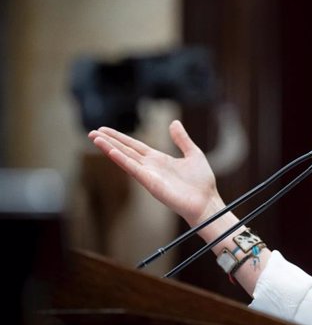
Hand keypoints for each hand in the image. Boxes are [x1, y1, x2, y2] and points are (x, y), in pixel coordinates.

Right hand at [88, 120, 221, 225]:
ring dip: (110, 148)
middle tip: (92, 132)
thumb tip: (173, 122)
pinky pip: (134, 169)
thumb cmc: (201, 183)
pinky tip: (111, 151)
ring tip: (95, 138)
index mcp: (159, 160)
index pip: (135, 146)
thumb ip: (182, 139)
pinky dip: (122, 160)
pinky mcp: (151, 183)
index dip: (120, 137)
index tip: (105, 130)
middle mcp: (151, 167)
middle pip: (125, 150)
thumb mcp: (193, 153)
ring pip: (125, 158)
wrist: (206, 201)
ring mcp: (149, 175)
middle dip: (109, 141)